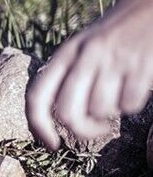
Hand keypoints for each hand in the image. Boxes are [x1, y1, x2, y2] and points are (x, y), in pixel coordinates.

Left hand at [27, 0, 152, 149]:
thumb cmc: (115, 32)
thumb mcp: (83, 45)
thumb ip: (68, 74)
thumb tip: (60, 118)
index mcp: (65, 53)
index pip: (37, 97)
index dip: (38, 127)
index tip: (50, 144)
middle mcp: (84, 57)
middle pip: (68, 114)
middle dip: (83, 130)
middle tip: (96, 127)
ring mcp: (112, 60)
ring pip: (100, 111)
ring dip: (111, 112)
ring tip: (119, 92)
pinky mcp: (139, 65)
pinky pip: (129, 105)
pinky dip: (132, 104)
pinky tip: (136, 84)